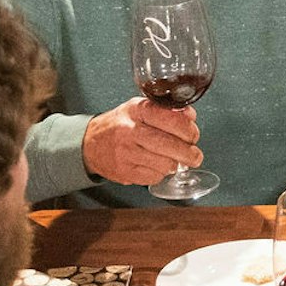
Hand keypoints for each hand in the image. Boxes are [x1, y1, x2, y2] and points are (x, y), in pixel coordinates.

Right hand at [81, 99, 200, 184]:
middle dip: (189, 153)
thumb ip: (166, 110)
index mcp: (138, 110)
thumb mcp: (140, 108)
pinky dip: (160, 174)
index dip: (188, 129)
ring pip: (165, 164)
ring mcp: (126, 153)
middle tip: (194, 155)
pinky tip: (156, 166)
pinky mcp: (124, 172)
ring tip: (173, 160)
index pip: (172, 119)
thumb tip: (190, 116)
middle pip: (170, 145)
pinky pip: (154, 177)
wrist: (90, 143)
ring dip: (175, 164)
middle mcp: (131, 130)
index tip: (193, 135)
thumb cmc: (120, 124)